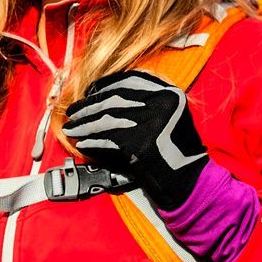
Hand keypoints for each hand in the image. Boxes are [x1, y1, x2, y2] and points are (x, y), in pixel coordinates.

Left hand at [63, 70, 206, 209]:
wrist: (190, 181)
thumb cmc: (176, 149)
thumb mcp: (169, 115)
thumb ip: (144, 101)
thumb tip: (102, 95)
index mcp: (169, 92)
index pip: (129, 80)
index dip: (105, 85)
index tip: (89, 91)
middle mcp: (162, 103)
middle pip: (114, 99)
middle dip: (89, 105)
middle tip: (72, 111)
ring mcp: (152, 123)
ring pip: (107, 119)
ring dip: (85, 124)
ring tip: (71, 128)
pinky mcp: (141, 144)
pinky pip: (108, 140)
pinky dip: (92, 142)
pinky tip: (83, 143)